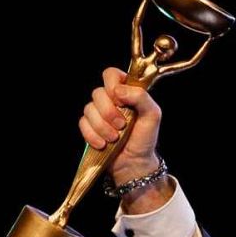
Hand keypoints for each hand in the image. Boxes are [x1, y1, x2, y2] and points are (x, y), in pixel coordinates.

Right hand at [79, 67, 163, 184]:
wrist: (135, 162)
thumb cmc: (145, 138)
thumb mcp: (152, 115)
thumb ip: (141, 97)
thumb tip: (118, 90)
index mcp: (125, 91)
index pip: (110, 74)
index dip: (112, 85)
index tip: (121, 101)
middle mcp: (110, 99)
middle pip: (97, 92)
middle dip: (109, 112)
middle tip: (122, 125)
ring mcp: (98, 113)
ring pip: (88, 109)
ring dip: (103, 127)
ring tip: (115, 138)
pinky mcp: (89, 127)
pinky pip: (83, 124)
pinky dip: (93, 136)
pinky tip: (104, 144)